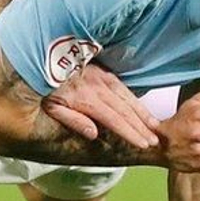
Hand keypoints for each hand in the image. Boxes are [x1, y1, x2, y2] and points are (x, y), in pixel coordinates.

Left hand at [43, 65, 160, 151]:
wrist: (44, 57)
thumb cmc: (45, 86)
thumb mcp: (51, 106)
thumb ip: (73, 120)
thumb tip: (94, 134)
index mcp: (86, 99)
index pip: (114, 119)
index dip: (130, 132)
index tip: (143, 143)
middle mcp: (97, 88)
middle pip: (124, 110)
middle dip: (141, 126)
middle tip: (155, 140)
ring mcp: (101, 77)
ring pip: (126, 97)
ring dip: (142, 112)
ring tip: (155, 126)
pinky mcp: (101, 71)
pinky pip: (122, 85)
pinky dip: (134, 97)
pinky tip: (140, 107)